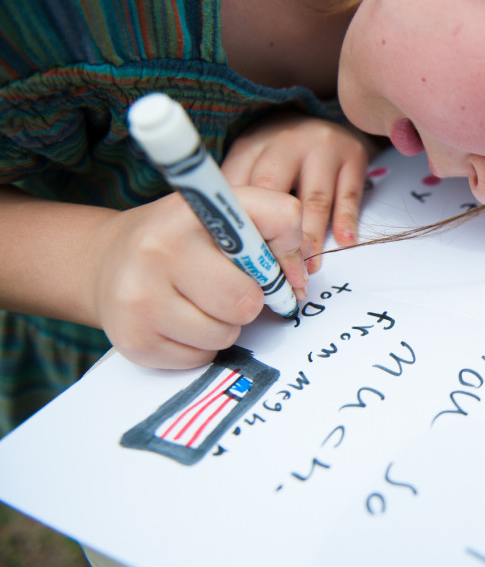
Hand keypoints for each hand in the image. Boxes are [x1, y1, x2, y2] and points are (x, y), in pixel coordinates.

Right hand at [90, 188, 308, 368]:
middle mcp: (159, 249)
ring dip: (223, 326)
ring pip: (224, 335)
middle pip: (246, 301)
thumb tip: (297, 281)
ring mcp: (140, 297)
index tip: (271, 261)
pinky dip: (199, 346)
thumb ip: (274, 229)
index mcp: (192, 208)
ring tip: (197, 303)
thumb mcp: (222, 215)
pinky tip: (178, 321)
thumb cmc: (180, 239)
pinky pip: (201, 358)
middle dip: (247, 302)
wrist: (106, 262)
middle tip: (226, 289)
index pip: (277, 218)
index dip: (285, 251)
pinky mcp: (134, 340)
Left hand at [221, 112, 371, 272]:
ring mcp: (322, 147)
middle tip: (275, 270)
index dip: (241, 225)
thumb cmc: (283, 154)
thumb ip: (241, 195)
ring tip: (309, 266)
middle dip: (274, 235)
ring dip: (311, 237)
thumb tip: (231, 243)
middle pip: (274, 191)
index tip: (243, 259)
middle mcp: (286, 141)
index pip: (240, 186)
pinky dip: (346, 220)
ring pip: (314, 198)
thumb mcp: (253, 162)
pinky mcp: (353, 155)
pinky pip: (349, 194)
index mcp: (253, 144)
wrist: (328, 122)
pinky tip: (344, 242)